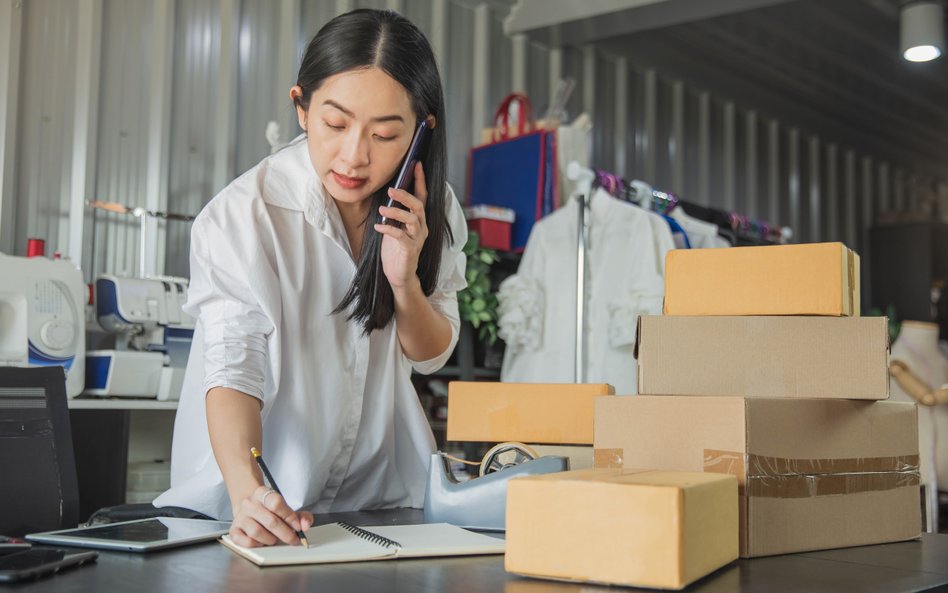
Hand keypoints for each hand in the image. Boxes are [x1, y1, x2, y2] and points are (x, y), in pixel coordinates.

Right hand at [229, 485, 313, 546]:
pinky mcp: (233, 531)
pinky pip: (245, 542)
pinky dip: (257, 545)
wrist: (249, 509)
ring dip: (270, 540)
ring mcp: (240, 517)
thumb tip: (305, 526)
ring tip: (275, 539)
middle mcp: (248, 504)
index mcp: (262, 493)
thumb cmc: (270, 511)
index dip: (289, 517)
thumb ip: (301, 516)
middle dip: (285, 533)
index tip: (297, 526)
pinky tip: (262, 542)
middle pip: (269, 520)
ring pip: (257, 532)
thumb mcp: (287, 508)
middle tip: (292, 539)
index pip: (276, 503)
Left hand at [375, 161, 428, 290]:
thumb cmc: (395, 251)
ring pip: (412, 219)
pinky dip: (388, 229)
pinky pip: (401, 236)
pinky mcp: (410, 250)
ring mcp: (417, 239)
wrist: (399, 276)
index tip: (417, 165)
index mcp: (418, 220)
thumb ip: (394, 214)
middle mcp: (421, 228)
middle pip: (418, 206)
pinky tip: (378, 226)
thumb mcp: (394, 228)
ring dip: (396, 212)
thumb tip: (387, 196)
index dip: (420, 181)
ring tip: (382, 210)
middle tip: (390, 190)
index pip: (422, 197)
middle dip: (405, 196)